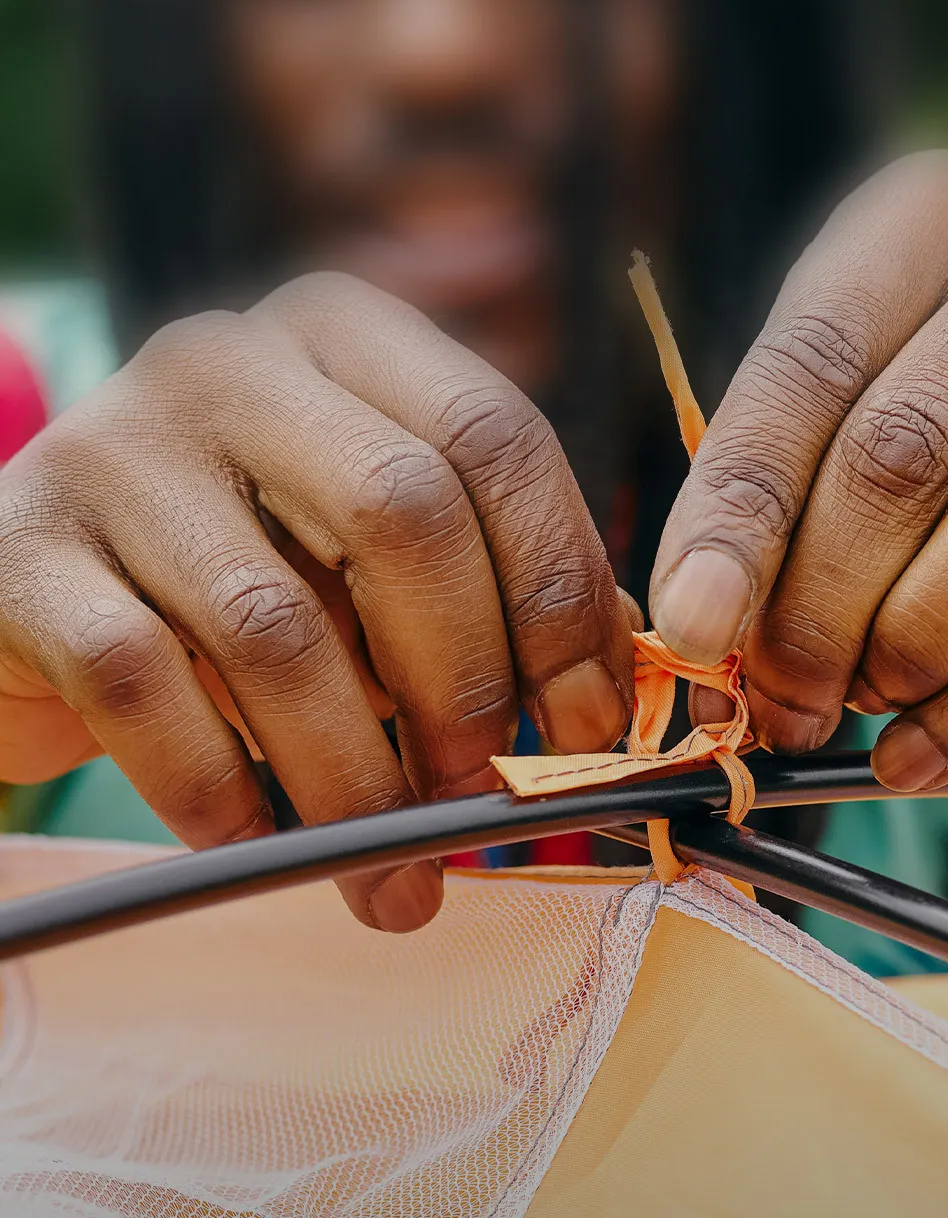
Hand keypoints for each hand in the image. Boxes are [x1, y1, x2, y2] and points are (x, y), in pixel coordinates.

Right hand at [0, 274, 632, 927]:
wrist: (27, 605)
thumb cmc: (238, 586)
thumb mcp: (369, 564)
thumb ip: (495, 592)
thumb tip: (617, 688)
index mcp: (341, 335)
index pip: (494, 436)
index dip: (563, 595)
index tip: (591, 730)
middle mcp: (225, 360)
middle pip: (402, 514)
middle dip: (468, 685)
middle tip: (484, 805)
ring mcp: (112, 445)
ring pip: (278, 626)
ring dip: (357, 780)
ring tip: (394, 882)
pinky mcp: (21, 550)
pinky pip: (147, 690)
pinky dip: (225, 797)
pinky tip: (267, 853)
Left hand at [651, 151, 947, 787]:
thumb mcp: (851, 410)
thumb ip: (775, 494)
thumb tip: (699, 629)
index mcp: (925, 217)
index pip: (808, 365)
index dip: (739, 512)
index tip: (691, 625)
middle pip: (903, 451)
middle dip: (817, 604)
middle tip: (774, 699)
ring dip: (907, 648)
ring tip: (853, 704)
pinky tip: (918, 753)